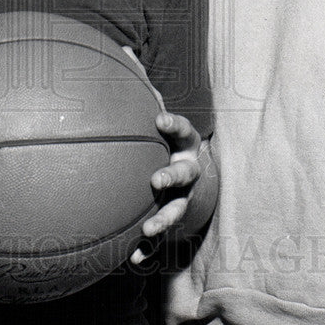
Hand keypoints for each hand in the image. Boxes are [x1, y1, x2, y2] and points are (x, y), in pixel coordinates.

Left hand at [130, 111, 202, 264]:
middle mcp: (189, 173)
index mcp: (186, 146)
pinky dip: (150, 250)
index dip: (174, 125)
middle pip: (186, 175)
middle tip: (156, 179)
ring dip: (164, 220)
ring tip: (148, 229)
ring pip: (178, 210)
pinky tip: (135, 259)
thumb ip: (149, 99)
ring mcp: (184, 199)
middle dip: (172, 177)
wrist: (197, 180)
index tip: (158, 119)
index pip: (184, 132)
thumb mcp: (167, 124)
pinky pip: (163, 239)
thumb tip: (128, 64)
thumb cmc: (171, 144)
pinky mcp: (173, 221)